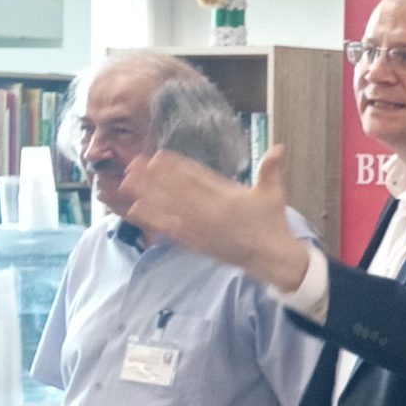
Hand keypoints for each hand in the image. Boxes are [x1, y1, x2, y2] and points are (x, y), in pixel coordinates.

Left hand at [122, 145, 311, 289]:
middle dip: (152, 177)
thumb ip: (271, 169)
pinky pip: (169, 229)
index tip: (157, 156)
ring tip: (126, 182)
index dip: (174, 167)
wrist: (269, 257)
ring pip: (167, 208)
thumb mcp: (274, 193)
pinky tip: (136, 210)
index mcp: (225, 197)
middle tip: (131, 164)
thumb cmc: (270, 222)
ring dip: (146, 195)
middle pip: (174, 191)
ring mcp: (199, 228)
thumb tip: (279, 148)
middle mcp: (208, 213)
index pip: (195, 178)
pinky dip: (152, 219)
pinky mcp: (195, 242)